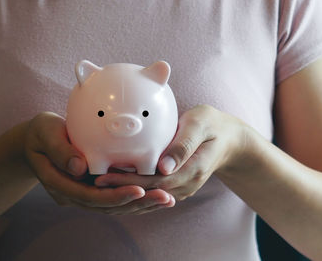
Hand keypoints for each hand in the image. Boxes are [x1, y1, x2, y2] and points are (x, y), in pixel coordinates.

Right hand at [24, 111, 173, 214]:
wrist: (37, 142)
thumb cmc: (42, 133)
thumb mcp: (46, 133)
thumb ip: (60, 150)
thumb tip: (80, 168)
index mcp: (61, 184)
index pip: (91, 197)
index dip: (116, 196)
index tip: (139, 191)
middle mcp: (74, 194)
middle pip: (107, 207)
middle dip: (137, 204)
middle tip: (165, 198)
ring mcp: (84, 194)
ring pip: (114, 206)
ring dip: (141, 205)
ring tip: (167, 199)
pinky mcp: (93, 189)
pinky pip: (115, 197)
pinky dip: (135, 197)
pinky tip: (155, 192)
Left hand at [95, 105, 247, 202]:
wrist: (228, 140)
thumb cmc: (212, 126)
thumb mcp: (201, 125)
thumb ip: (183, 145)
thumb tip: (163, 167)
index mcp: (192, 170)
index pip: (155, 182)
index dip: (129, 182)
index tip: (104, 176)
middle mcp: (186, 184)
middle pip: (149, 192)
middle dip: (120, 189)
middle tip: (93, 181)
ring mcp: (182, 186)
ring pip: (150, 195)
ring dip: (125, 191)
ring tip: (99, 184)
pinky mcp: (177, 183)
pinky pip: (154, 189)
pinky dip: (135, 188)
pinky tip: (117, 181)